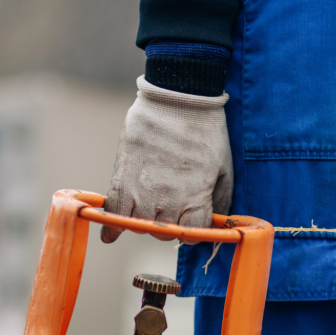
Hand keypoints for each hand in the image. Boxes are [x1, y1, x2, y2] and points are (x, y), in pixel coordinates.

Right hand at [101, 76, 232, 242]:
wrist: (178, 99)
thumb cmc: (206, 131)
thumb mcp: (225, 167)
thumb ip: (220, 198)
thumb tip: (216, 221)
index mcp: (196, 198)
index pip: (192, 234)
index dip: (193, 230)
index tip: (190, 221)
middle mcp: (168, 201)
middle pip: (164, 233)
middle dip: (167, 224)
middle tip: (168, 206)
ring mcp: (143, 192)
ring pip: (139, 227)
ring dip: (143, 222)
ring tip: (146, 207)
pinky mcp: (123, 179)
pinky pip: (113, 213)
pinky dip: (111, 227)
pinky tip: (111, 235)